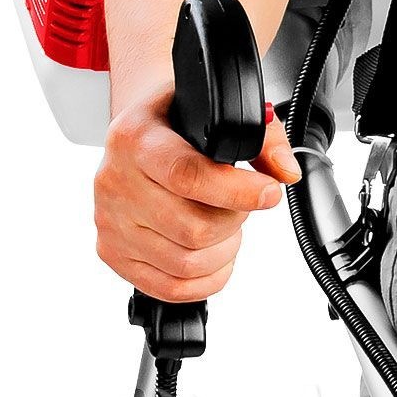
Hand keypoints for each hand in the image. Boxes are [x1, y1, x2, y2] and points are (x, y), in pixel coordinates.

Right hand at [94, 86, 300, 301]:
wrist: (138, 133)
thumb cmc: (179, 120)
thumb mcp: (219, 109)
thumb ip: (263, 138)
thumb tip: (285, 173)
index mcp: (136, 138)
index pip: (187, 176)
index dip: (237, 191)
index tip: (269, 192)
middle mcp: (115, 181)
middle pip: (192, 228)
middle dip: (235, 220)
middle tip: (242, 203)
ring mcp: (111, 221)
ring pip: (186, 263)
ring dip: (224, 250)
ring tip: (226, 225)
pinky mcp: (114, 253)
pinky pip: (171, 287)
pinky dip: (208, 279)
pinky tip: (216, 254)